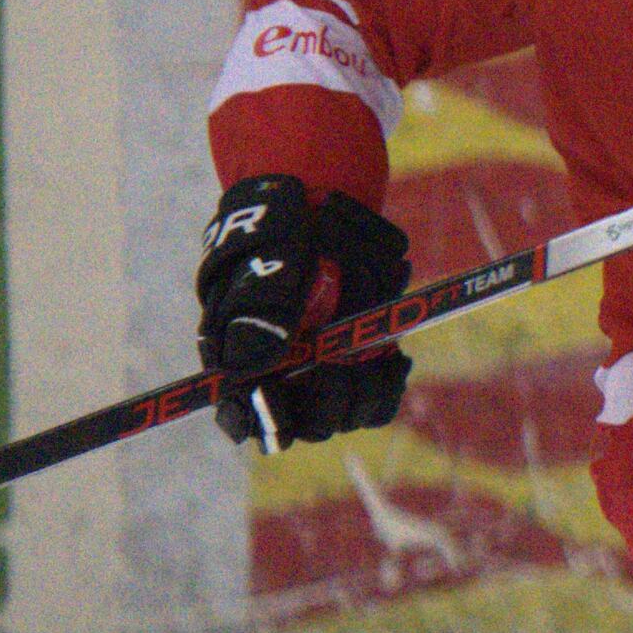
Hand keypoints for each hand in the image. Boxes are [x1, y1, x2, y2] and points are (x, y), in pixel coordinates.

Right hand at [194, 175, 415, 450]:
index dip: (258, 420)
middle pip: (309, 424)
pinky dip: (388, 380)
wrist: (317, 208)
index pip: (242, 418)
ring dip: (362, 382)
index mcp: (241, 360)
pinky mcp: (362, 361)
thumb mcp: (260, 261)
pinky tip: (391, 354)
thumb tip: (251, 366)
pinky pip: (380, 398)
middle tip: (334, 356)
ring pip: (349, 412)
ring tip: (362, 343)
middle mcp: (283, 376)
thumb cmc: (276, 235)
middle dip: (327, 394)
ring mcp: (325, 371)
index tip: (277, 396)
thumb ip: (256, 308)